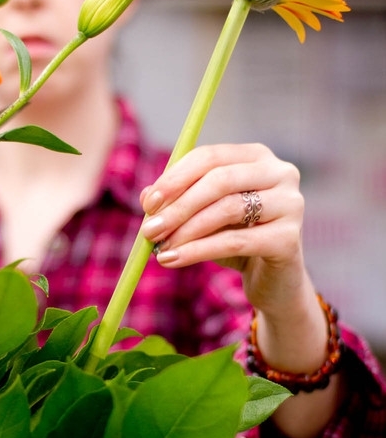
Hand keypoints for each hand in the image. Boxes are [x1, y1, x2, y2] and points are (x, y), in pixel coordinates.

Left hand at [140, 142, 304, 311]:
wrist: (274, 281)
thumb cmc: (237, 241)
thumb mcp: (204, 218)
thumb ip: (179, 201)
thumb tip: (146, 196)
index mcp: (257, 157)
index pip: (210, 156)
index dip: (176, 178)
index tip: (148, 203)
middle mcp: (280, 173)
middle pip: (219, 180)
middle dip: (178, 206)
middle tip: (149, 230)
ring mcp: (290, 204)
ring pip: (227, 209)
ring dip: (186, 230)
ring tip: (161, 248)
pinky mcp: (289, 238)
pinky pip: (234, 241)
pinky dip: (198, 251)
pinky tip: (173, 260)